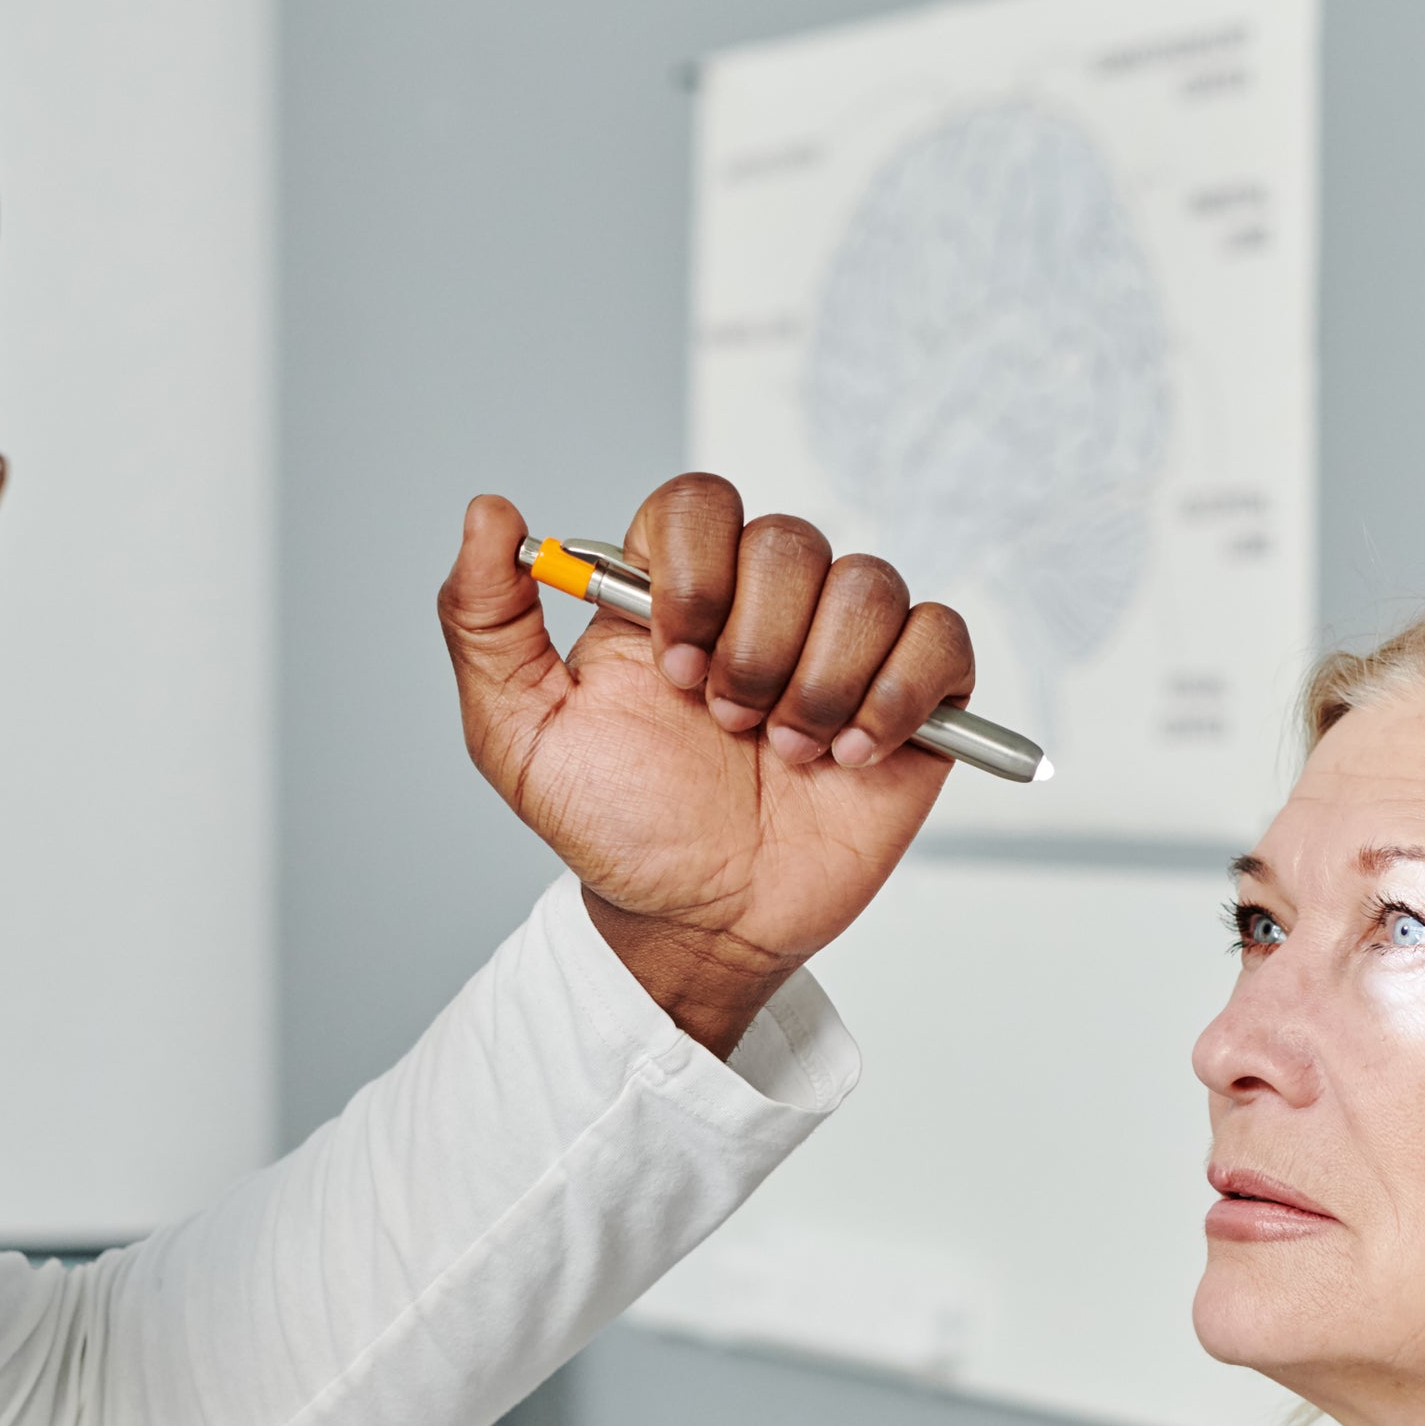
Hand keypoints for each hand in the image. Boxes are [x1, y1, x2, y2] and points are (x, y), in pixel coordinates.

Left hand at [441, 475, 977, 1052]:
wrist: (696, 922)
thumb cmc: (617, 829)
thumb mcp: (518, 734)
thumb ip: (484, 621)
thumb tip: (490, 511)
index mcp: (675, 592)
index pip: (700, 503)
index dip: (695, 571)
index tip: (672, 665)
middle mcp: (763, 604)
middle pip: (790, 540)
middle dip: (755, 647)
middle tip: (726, 726)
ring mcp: (843, 646)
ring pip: (868, 586)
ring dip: (819, 681)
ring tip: (786, 754)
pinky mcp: (914, 697)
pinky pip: (940, 639)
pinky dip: (897, 696)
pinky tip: (850, 755)